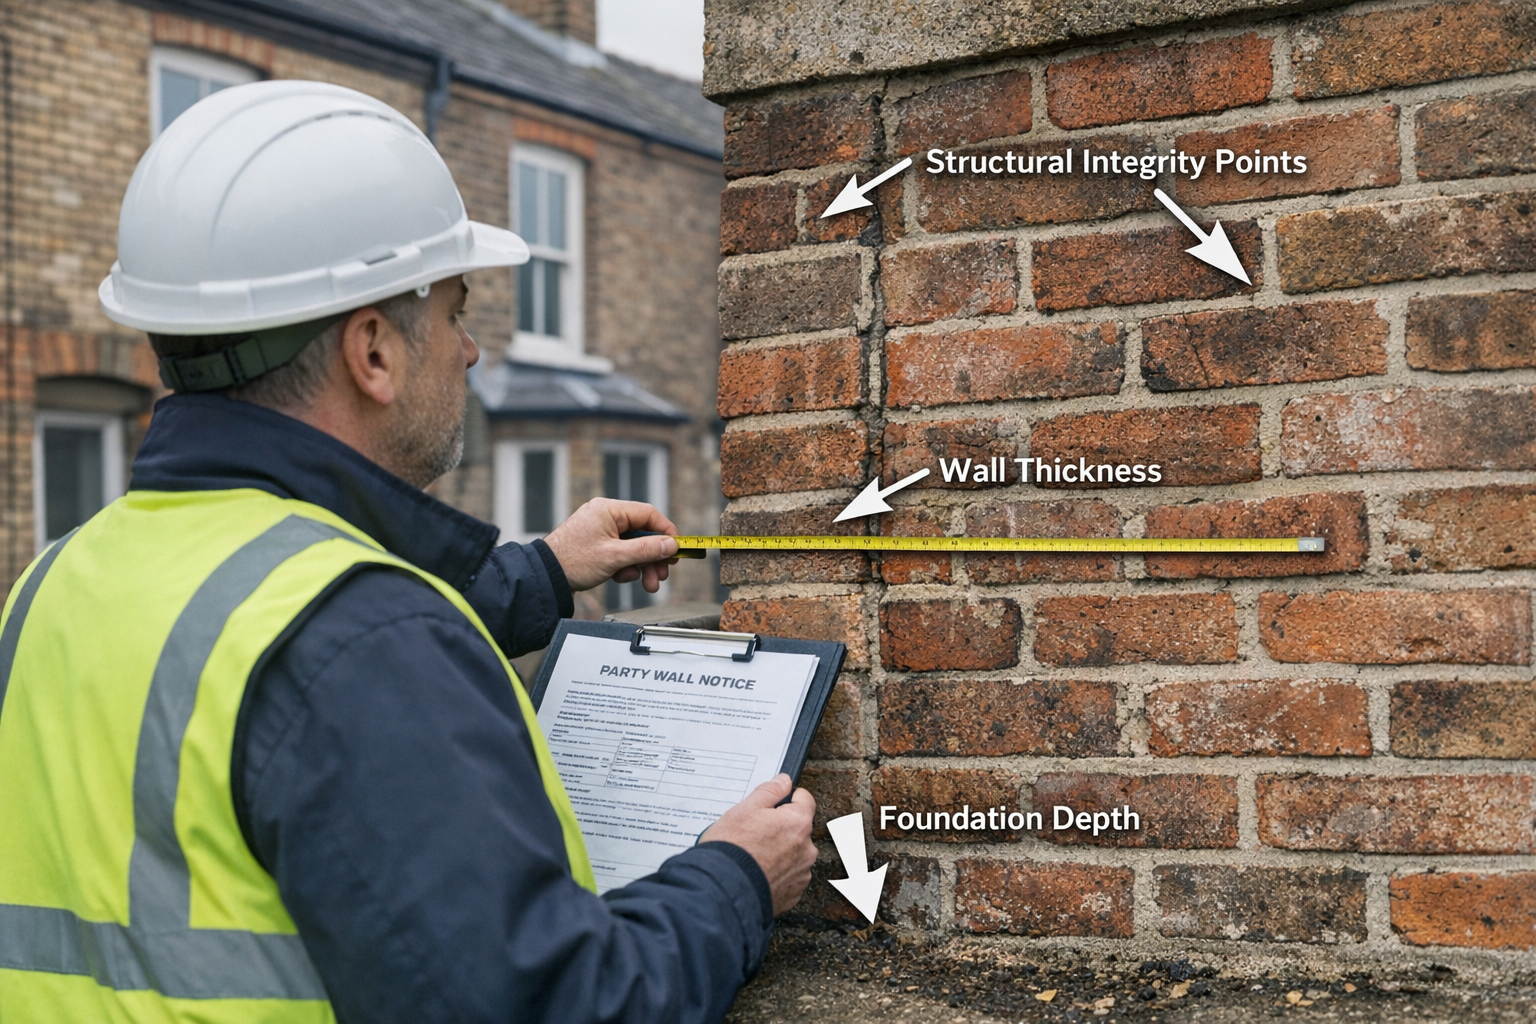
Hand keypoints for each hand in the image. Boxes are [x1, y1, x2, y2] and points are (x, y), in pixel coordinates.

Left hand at [540, 498, 679, 591]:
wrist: (544, 577)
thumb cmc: (572, 561)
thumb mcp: (615, 557)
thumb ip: (646, 549)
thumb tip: (671, 545)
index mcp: (608, 510)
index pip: (648, 514)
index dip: (666, 532)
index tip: (677, 548)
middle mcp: (605, 516)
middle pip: (642, 533)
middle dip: (654, 557)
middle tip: (662, 574)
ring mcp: (601, 531)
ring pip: (633, 546)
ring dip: (642, 565)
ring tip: (648, 584)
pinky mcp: (597, 545)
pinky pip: (621, 553)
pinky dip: (625, 566)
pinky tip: (619, 577)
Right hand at [700, 774, 816, 916]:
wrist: (723, 891)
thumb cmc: (732, 850)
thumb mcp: (744, 809)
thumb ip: (769, 792)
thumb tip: (784, 781)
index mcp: (798, 823)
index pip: (805, 800)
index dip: (788, 798)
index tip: (776, 803)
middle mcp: (806, 849)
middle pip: (798, 829)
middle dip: (781, 828)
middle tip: (755, 833)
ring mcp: (801, 874)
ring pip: (794, 854)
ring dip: (780, 853)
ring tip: (754, 856)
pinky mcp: (793, 894)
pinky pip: (788, 877)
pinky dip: (776, 874)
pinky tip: (758, 872)